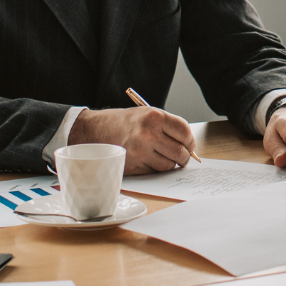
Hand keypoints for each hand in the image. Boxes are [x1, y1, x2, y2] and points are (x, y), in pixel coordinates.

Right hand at [70, 106, 194, 173]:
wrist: (95, 130)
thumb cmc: (123, 122)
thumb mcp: (147, 114)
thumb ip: (168, 126)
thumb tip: (188, 144)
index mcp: (154, 117)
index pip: (184, 132)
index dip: (190, 141)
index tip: (189, 145)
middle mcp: (148, 134)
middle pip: (180, 151)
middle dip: (184, 156)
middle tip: (182, 156)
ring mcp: (140, 151)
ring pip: (169, 165)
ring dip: (171, 164)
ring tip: (164, 157)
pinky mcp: (134, 165)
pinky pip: (155, 171)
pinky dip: (156, 168)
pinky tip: (149, 160)